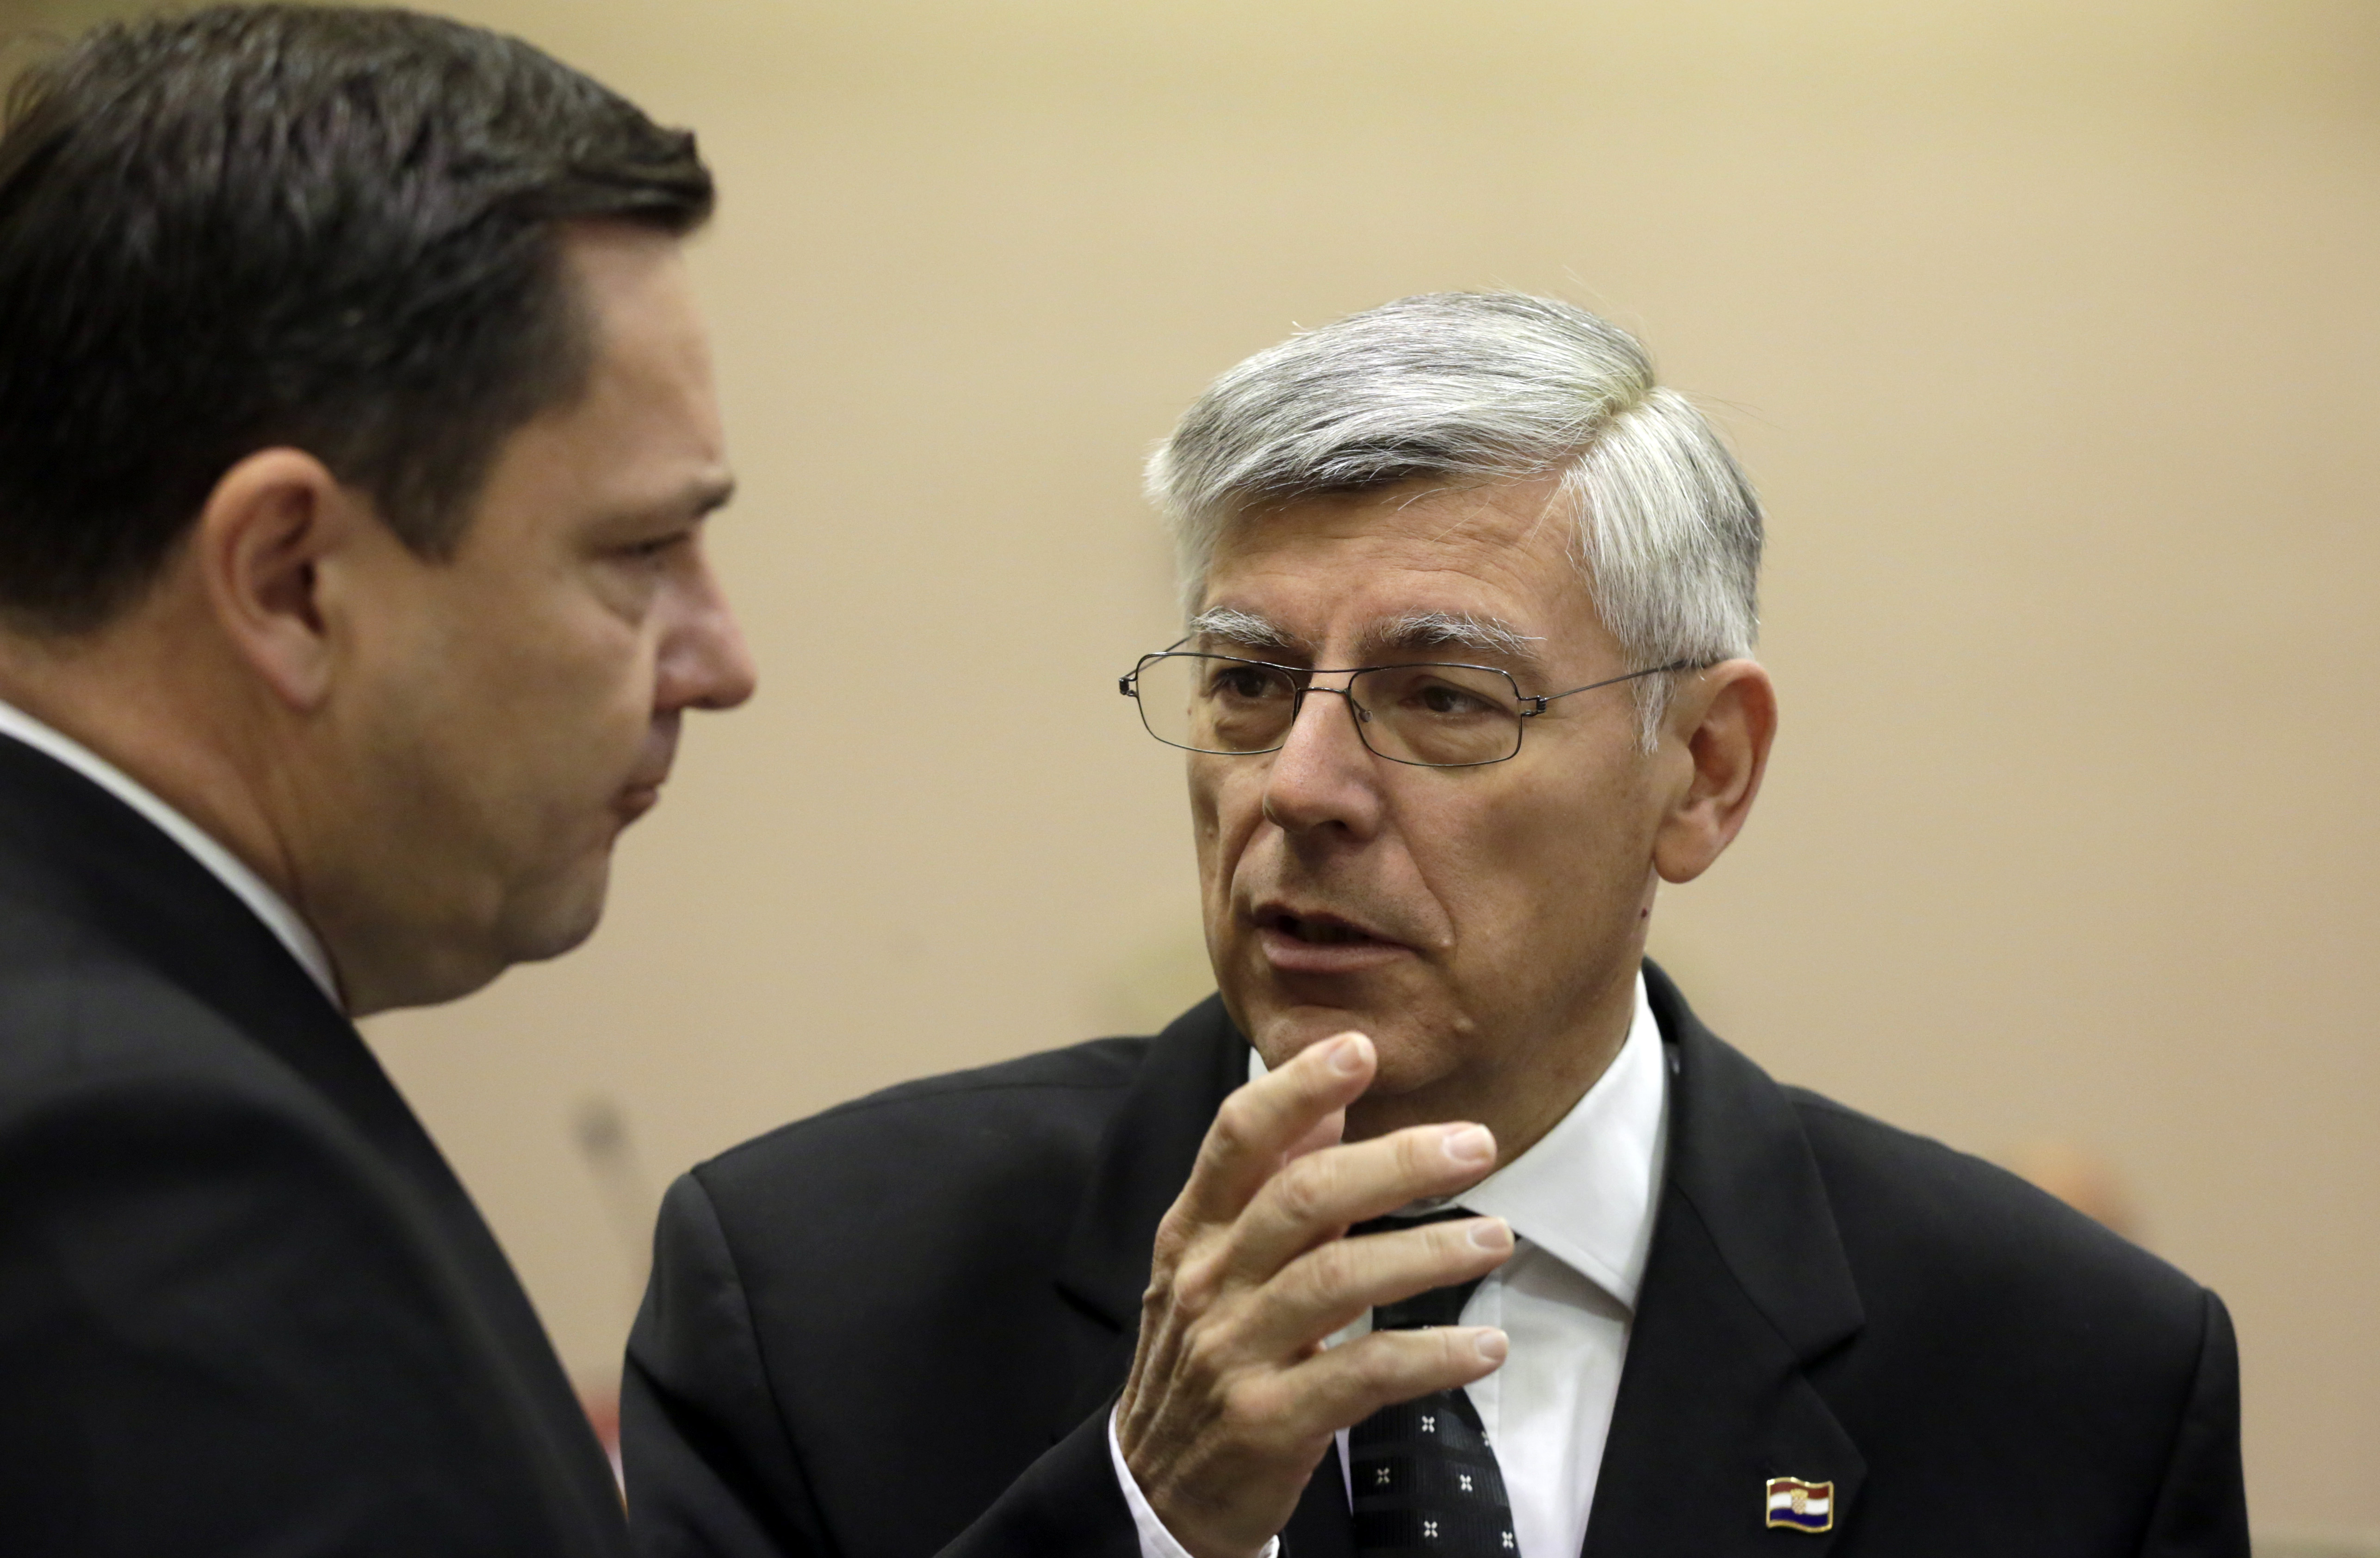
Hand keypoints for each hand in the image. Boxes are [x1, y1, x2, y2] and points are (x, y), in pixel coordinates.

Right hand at [1115, 1031, 1513, 1557]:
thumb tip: (1330, 1101)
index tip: (1359, 1048)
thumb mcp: (1216, 1263)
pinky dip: (1431, 1356)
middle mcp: (1208, 1282)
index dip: (1296, 1088)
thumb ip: (1274, 1183)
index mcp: (1194, 1232)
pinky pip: (1362, 1375)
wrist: (1154, 1489)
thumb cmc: (1204, 1356)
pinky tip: (1485, 1346)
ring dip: (1426, 1252)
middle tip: (1475, 1143)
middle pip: (1300, 1199)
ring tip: (1496, 1237)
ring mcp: (1235, 1351)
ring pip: (1335, 1279)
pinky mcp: (1270, 1420)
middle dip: (1393, 1162)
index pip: (1236, 1139)